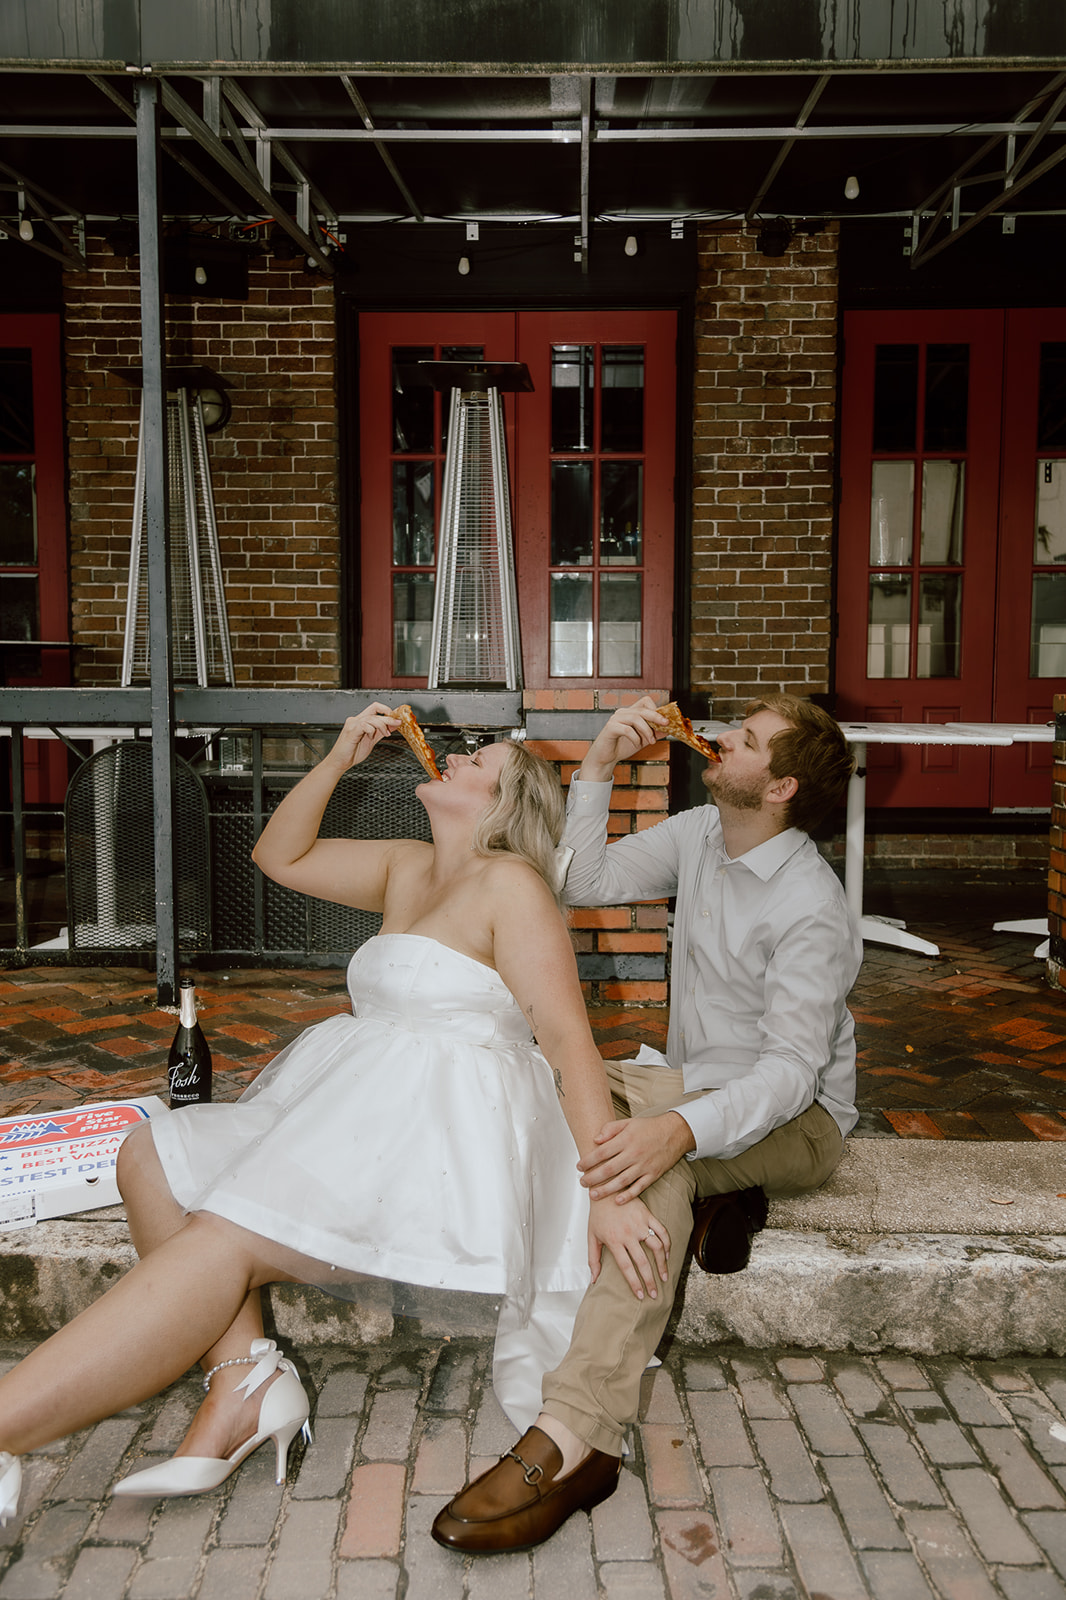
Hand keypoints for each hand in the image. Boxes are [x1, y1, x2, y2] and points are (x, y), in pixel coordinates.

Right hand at [327, 705, 398, 771]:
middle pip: (375, 710)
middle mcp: (356, 720)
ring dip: (382, 725)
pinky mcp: (351, 730)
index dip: (387, 710)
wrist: (340, 762)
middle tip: (398, 722)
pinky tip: (371, 737)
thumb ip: (381, 732)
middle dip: (389, 717)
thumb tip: (393, 726)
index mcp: (361, 721)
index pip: (375, 708)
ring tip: (386, 734)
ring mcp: (353, 724)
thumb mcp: (372, 740)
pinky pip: (365, 725)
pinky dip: (371, 731)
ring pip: (372, 718)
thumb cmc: (352, 753)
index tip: (397, 717)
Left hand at [578, 1111, 695, 1202]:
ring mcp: (644, 1165)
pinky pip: (639, 1187)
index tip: (579, 1166)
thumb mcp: (628, 1122)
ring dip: (606, 1190)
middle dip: (593, 1178)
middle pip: (609, 1169)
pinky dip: (629, 1195)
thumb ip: (610, 1129)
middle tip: (582, 1182)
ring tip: (593, 1195)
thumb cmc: (650, 1127)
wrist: (675, 1132)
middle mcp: (634, 1153)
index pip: (602, 1152)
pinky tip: (618, 1201)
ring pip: (622, 1181)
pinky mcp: (653, 1174)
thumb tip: (595, 1140)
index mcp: (626, 1139)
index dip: (588, 1161)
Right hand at [579, 696, 666, 782]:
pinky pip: (627, 730)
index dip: (657, 710)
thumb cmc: (622, 747)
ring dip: (647, 731)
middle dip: (656, 716)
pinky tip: (636, 744)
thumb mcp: (642, 740)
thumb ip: (653, 734)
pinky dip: (635, 738)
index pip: (645, 702)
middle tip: (666, 724)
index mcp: (630, 713)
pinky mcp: (611, 727)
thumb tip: (668, 730)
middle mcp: (623, 713)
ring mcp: (616, 719)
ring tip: (651, 742)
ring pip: (636, 718)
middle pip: (642, 708)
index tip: (666, 721)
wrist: (606, 758)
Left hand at [587, 1195, 669, 1299]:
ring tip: (664, 1276)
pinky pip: (662, 1231)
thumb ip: (593, 1259)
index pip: (627, 1267)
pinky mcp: (647, 1215)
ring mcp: (639, 1224)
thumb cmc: (598, 1215)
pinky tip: (668, 1254)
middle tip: (654, 1294)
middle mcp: (628, 1234)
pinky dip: (667, 1244)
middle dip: (650, 1280)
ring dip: (662, 1264)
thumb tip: (594, 1279)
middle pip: (642, 1262)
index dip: (634, 1283)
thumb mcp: (591, 1237)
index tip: (640, 1295)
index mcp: (614, 1241)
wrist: (604, 1190)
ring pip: (656, 1247)